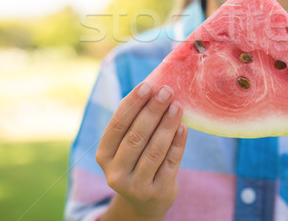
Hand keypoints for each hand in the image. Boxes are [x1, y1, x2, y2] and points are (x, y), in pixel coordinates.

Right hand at [96, 83, 187, 219]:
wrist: (144, 202)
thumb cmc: (135, 162)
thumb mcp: (125, 147)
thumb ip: (134, 122)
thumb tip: (153, 88)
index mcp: (103, 156)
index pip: (117, 125)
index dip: (133, 104)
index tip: (148, 85)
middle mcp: (116, 173)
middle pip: (136, 136)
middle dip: (153, 110)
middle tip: (167, 91)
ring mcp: (137, 186)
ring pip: (154, 149)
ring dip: (167, 124)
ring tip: (177, 105)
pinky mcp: (158, 192)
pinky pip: (170, 162)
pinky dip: (178, 142)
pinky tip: (183, 126)